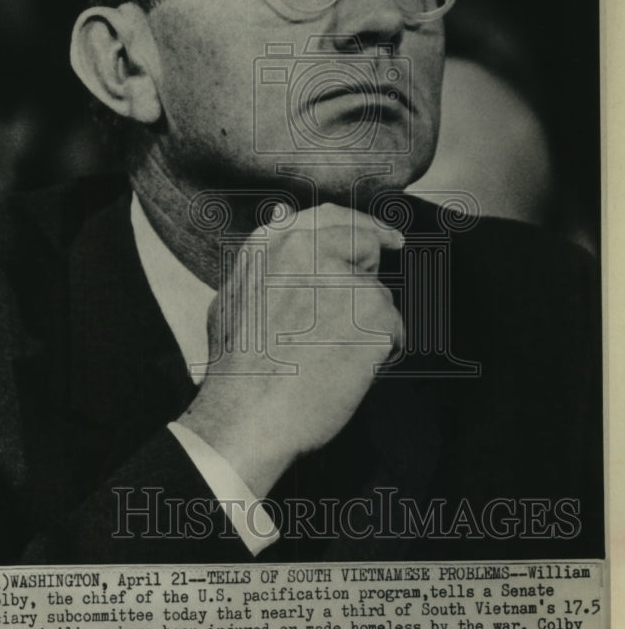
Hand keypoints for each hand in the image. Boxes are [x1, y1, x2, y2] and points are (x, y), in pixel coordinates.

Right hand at [178, 203, 402, 495]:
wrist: (248, 415)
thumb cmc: (236, 366)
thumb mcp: (235, 294)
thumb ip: (265, 254)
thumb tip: (281, 213)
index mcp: (276, 243)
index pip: (331, 218)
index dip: (362, 226)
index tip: (387, 237)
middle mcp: (312, 250)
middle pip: (366, 244)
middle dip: (369, 271)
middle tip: (365, 306)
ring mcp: (346, 280)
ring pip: (378, 297)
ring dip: (366, 325)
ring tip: (328, 358)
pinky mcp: (374, 314)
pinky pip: (393, 331)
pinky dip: (379, 353)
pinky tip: (345, 372)